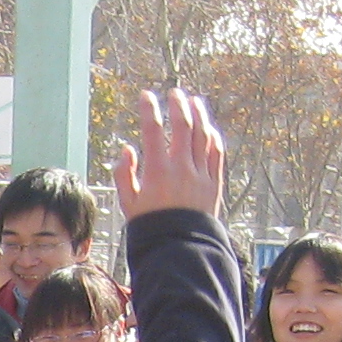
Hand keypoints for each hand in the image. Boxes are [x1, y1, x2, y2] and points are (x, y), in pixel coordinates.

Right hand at [112, 89, 226, 223]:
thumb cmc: (149, 227)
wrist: (178, 248)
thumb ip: (124, 174)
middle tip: (174, 93)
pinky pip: (216, 153)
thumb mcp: (127, 203)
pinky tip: (208, 129)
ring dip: (199, 115)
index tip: (145, 96)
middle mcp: (181, 169)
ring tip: (195, 102)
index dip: (149, 109)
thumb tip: (127, 149)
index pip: (152, 131)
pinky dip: (212, 137)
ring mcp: (200, 175)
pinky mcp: (214, 183)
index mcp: (157, 172)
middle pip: (183, 125)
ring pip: (202, 135)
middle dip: (178, 105)